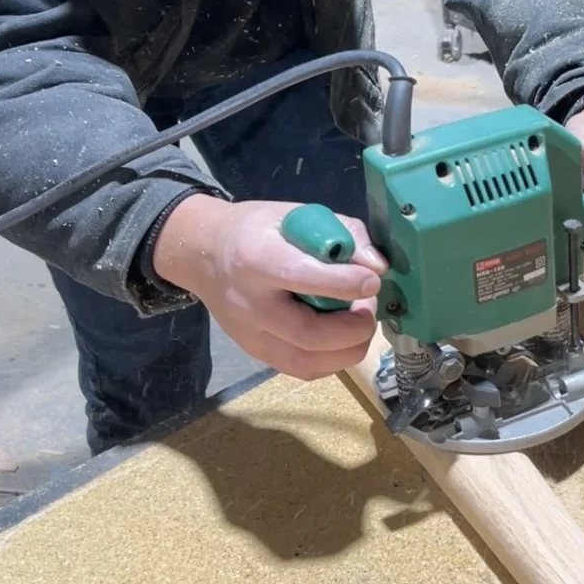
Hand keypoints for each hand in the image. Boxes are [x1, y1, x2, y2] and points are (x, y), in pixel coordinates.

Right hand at [152, 195, 386, 380]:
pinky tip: (342, 337)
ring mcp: (250, 335)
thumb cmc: (258, 229)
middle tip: (369, 307)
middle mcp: (249, 303)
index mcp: (257, 258)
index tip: (373, 281)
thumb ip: (344, 233)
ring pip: (306, 362)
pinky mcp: (255, 353)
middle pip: (306, 334)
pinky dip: (332, 359)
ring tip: (359, 322)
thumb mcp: (299, 214)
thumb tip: (378, 266)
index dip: (345, 283)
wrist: (205, 254)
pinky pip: (302, 369)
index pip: (302, 278)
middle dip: (353, 328)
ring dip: (348, 349)